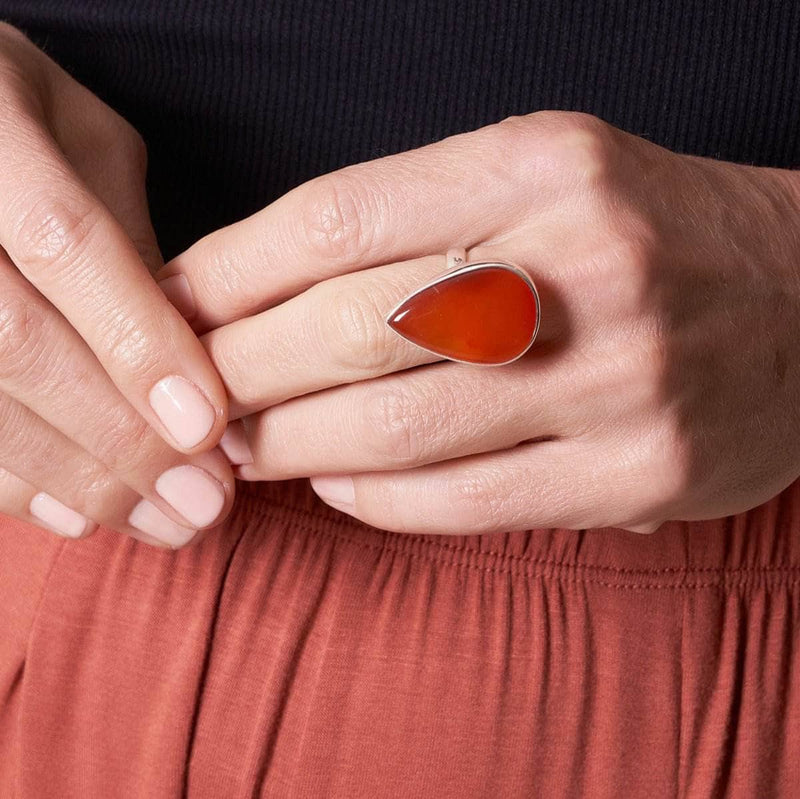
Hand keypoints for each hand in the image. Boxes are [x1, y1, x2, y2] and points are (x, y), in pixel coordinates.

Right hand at [0, 23, 234, 547]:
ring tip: (162, 524)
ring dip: (76, 478)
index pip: (65, 244)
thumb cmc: (15, 114)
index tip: (206, 427)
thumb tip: (190, 350)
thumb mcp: (83, 139)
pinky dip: (12, 483)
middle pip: (14, 342)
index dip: (136, 343)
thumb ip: (130, 235)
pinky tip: (79, 516)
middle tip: (202, 502)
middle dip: (118, 437)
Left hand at [158, 110, 799, 534]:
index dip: (226, 271)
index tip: (169, 306)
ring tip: (244, 448)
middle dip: (238, 373)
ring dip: (290, 448)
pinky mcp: (638, 472)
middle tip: (190, 397)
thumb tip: (269, 294)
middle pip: (346, 330)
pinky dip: (372, 501)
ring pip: (393, 429)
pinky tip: (336, 487)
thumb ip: (418, 226)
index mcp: (543, 164)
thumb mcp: (545, 180)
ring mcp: (617, 377)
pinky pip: (460, 502)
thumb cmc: (648, 237)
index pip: (334, 217)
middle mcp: (580, 263)